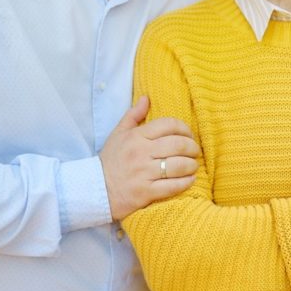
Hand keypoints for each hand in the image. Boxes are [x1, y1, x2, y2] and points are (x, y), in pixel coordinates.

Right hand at [99, 96, 200, 220]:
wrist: (95, 189)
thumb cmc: (110, 160)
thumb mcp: (118, 134)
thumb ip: (133, 115)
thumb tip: (146, 98)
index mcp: (136, 136)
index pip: (168, 125)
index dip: (184, 128)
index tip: (189, 135)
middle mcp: (141, 153)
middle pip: (178, 144)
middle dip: (192, 147)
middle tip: (195, 151)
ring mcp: (144, 173)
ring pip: (178, 165)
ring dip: (191, 165)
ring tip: (193, 166)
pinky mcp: (146, 192)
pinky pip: (173, 186)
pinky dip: (186, 182)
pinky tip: (190, 180)